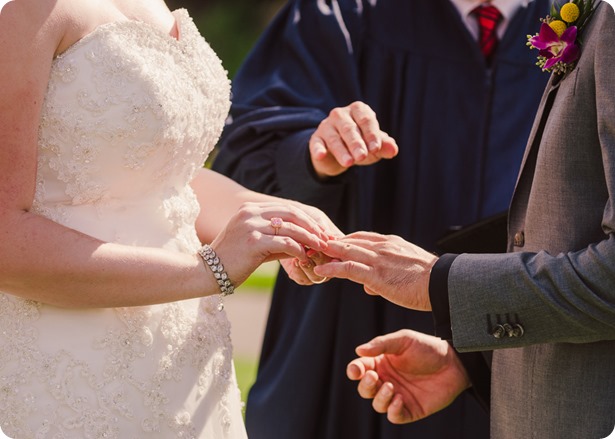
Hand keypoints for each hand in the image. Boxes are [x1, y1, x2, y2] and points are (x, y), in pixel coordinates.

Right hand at [209, 201, 329, 287]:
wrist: (207, 271)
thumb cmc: (232, 260)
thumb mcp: (256, 244)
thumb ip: (278, 240)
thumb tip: (305, 244)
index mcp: (250, 209)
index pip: (287, 208)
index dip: (307, 219)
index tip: (320, 230)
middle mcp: (250, 213)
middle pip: (292, 214)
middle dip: (312, 226)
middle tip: (325, 238)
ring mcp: (251, 226)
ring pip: (291, 228)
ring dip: (309, 238)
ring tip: (320, 248)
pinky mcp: (253, 241)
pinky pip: (284, 243)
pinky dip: (298, 249)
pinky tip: (305, 257)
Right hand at [310, 101, 398, 177]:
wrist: (338, 155)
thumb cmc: (360, 145)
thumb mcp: (373, 146)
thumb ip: (384, 146)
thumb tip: (393, 150)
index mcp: (358, 110)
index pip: (366, 120)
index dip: (372, 134)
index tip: (376, 148)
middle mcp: (341, 114)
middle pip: (349, 128)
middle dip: (356, 142)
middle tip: (362, 155)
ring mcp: (326, 126)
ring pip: (334, 138)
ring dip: (341, 150)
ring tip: (349, 162)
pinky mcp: (316, 139)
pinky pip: (316, 143)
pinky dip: (318, 149)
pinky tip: (321, 155)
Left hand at [314, 232, 436, 310]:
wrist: (442, 284)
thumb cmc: (429, 281)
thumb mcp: (406, 271)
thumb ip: (385, 275)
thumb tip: (368, 287)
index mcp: (391, 243)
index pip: (361, 237)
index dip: (344, 240)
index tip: (331, 244)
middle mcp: (382, 247)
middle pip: (350, 241)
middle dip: (330, 243)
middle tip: (314, 245)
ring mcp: (378, 259)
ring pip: (346, 251)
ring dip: (326, 252)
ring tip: (310, 253)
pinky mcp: (376, 274)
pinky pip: (348, 268)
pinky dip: (332, 267)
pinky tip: (320, 269)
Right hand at [347, 329, 469, 423]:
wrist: (455, 362)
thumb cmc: (427, 348)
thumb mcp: (403, 340)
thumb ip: (381, 344)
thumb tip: (358, 351)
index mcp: (381, 363)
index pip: (360, 369)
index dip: (354, 371)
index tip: (356, 370)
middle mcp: (387, 380)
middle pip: (365, 389)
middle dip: (366, 385)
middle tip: (374, 376)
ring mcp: (398, 396)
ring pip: (377, 404)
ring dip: (379, 397)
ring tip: (391, 387)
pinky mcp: (411, 410)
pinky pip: (394, 416)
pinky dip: (393, 410)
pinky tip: (400, 399)